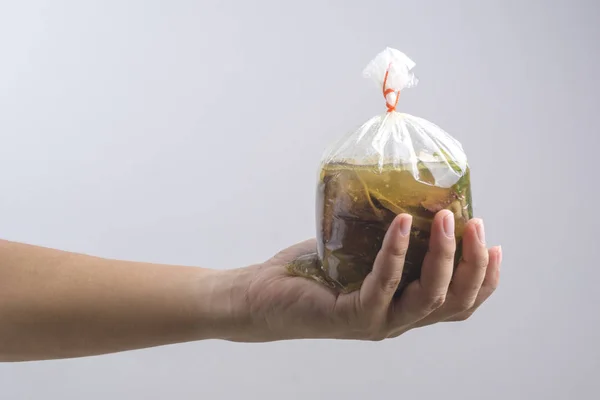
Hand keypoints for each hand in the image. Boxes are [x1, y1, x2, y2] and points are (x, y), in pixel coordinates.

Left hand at [231, 210, 500, 341]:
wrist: (264, 295)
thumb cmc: (312, 271)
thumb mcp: (359, 250)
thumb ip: (387, 237)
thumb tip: (412, 195)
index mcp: (405, 306)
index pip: (459, 302)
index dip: (485, 279)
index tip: (494, 244)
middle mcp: (398, 320)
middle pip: (455, 302)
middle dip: (473, 262)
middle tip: (474, 222)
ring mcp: (378, 322)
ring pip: (428, 297)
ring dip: (443, 255)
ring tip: (445, 216)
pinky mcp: (353, 316)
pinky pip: (384, 283)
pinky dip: (397, 251)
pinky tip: (402, 223)